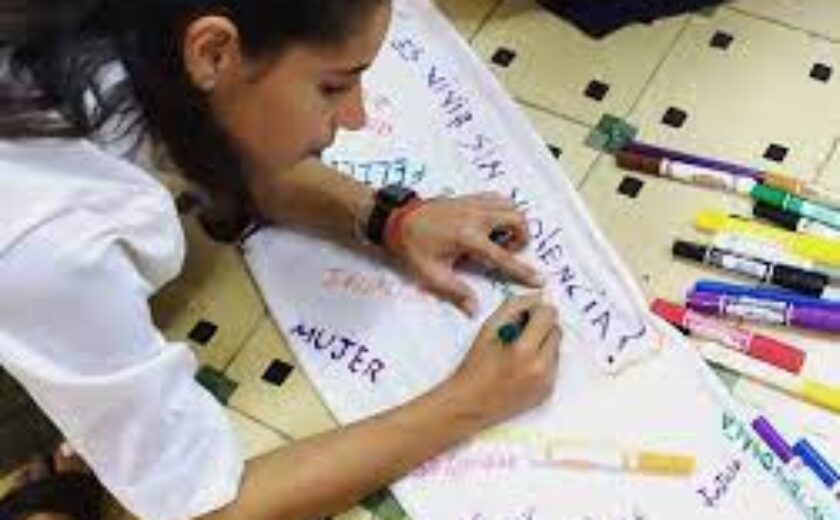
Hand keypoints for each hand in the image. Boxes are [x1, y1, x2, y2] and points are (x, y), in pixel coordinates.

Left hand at [388, 192, 544, 315]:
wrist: (396, 219)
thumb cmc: (412, 246)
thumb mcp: (431, 274)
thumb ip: (455, 291)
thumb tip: (473, 309)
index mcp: (468, 238)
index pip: (504, 257)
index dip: (522, 271)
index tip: (539, 279)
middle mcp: (476, 217)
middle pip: (518, 221)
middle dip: (521, 238)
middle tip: (506, 251)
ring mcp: (474, 203)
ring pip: (511, 206)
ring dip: (514, 222)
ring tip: (498, 238)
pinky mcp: (469, 197)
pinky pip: (498, 198)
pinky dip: (503, 210)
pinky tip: (492, 224)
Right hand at [444, 294, 561, 427]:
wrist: (470, 405)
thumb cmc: (474, 367)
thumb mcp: (488, 330)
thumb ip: (513, 308)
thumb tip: (536, 298)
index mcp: (524, 350)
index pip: (548, 315)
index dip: (536, 310)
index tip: (525, 315)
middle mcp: (541, 368)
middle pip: (556, 330)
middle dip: (541, 327)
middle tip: (519, 333)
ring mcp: (547, 382)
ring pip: (556, 348)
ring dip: (542, 344)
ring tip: (518, 353)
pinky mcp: (547, 392)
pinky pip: (553, 366)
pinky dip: (541, 361)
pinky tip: (521, 368)